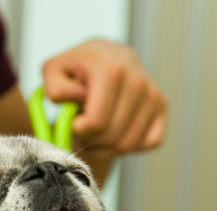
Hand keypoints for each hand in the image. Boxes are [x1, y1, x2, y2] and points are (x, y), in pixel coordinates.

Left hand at [42, 38, 166, 155]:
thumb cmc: (75, 69)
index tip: (74, 122)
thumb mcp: (54, 71)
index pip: (97, 123)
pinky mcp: (162, 104)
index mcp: (111, 69)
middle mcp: (137, 80)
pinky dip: (130, 145)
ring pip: (129, 144)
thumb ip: (55, 87)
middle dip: (92, 141)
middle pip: (113, 138)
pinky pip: (149, 142)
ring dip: (107, 147)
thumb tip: (76, 97)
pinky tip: (117, 129)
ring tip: (97, 131)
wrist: (103, 57)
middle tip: (84, 129)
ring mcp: (153, 93)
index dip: (80, 131)